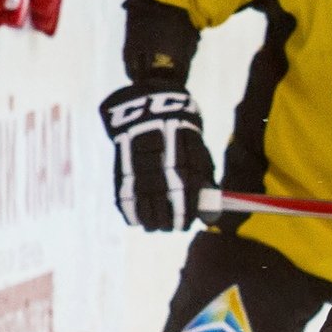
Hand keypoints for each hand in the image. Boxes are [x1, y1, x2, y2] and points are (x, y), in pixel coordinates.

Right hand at [101, 81, 213, 229]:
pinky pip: (124, 194)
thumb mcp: (198, 150)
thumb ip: (204, 179)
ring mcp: (141, 165)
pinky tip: (135, 219)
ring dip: (149, 220)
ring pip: (144, 203)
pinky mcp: (122, 165)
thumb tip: (208, 210)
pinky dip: (129, 210)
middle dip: (167, 222)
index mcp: (187, 161)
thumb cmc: (180, 131)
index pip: (187, 198)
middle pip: (165, 204)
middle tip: (168, 228)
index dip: (184, 216)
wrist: (149, 104)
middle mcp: (164, 165)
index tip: (184, 225)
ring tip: (153, 226)